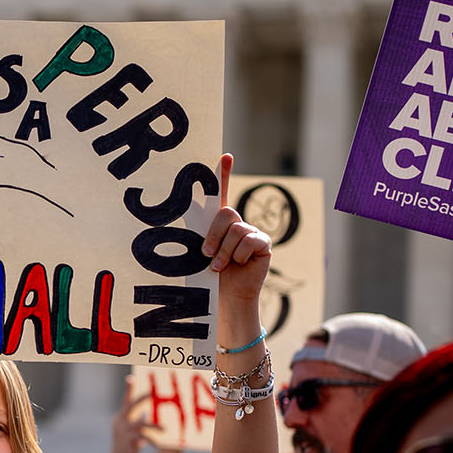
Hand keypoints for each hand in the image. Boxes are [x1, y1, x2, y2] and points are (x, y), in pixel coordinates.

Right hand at [111, 376, 161, 452]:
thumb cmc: (128, 443)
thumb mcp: (133, 430)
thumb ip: (139, 421)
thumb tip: (148, 413)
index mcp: (121, 417)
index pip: (125, 401)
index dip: (128, 390)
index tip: (131, 378)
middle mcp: (120, 421)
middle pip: (130, 406)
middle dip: (141, 399)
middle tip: (151, 392)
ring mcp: (122, 431)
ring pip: (140, 424)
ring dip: (154, 425)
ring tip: (165, 428)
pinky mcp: (127, 441)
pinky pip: (142, 438)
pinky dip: (151, 440)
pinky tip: (158, 445)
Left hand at [201, 155, 269, 301]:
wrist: (226, 297)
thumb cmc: (210, 277)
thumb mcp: (201, 253)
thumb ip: (201, 234)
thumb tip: (188, 217)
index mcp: (220, 222)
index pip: (222, 193)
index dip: (224, 174)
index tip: (225, 155)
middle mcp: (237, 223)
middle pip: (226, 214)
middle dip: (214, 235)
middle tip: (206, 254)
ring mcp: (252, 232)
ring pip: (236, 231)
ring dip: (224, 253)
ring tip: (221, 267)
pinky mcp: (264, 243)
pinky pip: (249, 241)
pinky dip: (239, 256)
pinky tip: (240, 265)